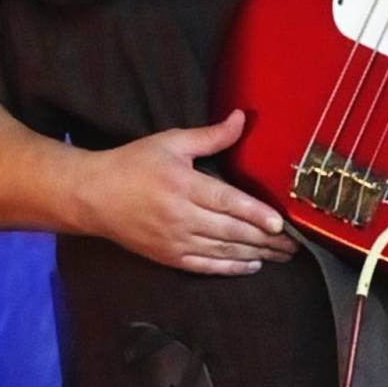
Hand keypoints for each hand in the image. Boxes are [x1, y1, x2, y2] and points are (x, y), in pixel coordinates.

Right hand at [75, 108, 298, 274]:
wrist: (94, 197)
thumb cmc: (133, 163)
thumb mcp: (171, 142)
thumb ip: (210, 136)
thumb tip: (242, 118)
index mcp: (183, 185)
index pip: (227, 203)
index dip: (255, 214)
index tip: (280, 223)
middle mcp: (181, 217)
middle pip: (231, 231)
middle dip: (265, 240)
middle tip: (293, 245)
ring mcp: (174, 241)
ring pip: (222, 251)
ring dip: (255, 255)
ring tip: (281, 256)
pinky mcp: (168, 257)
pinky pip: (205, 266)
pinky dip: (230, 268)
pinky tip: (251, 266)